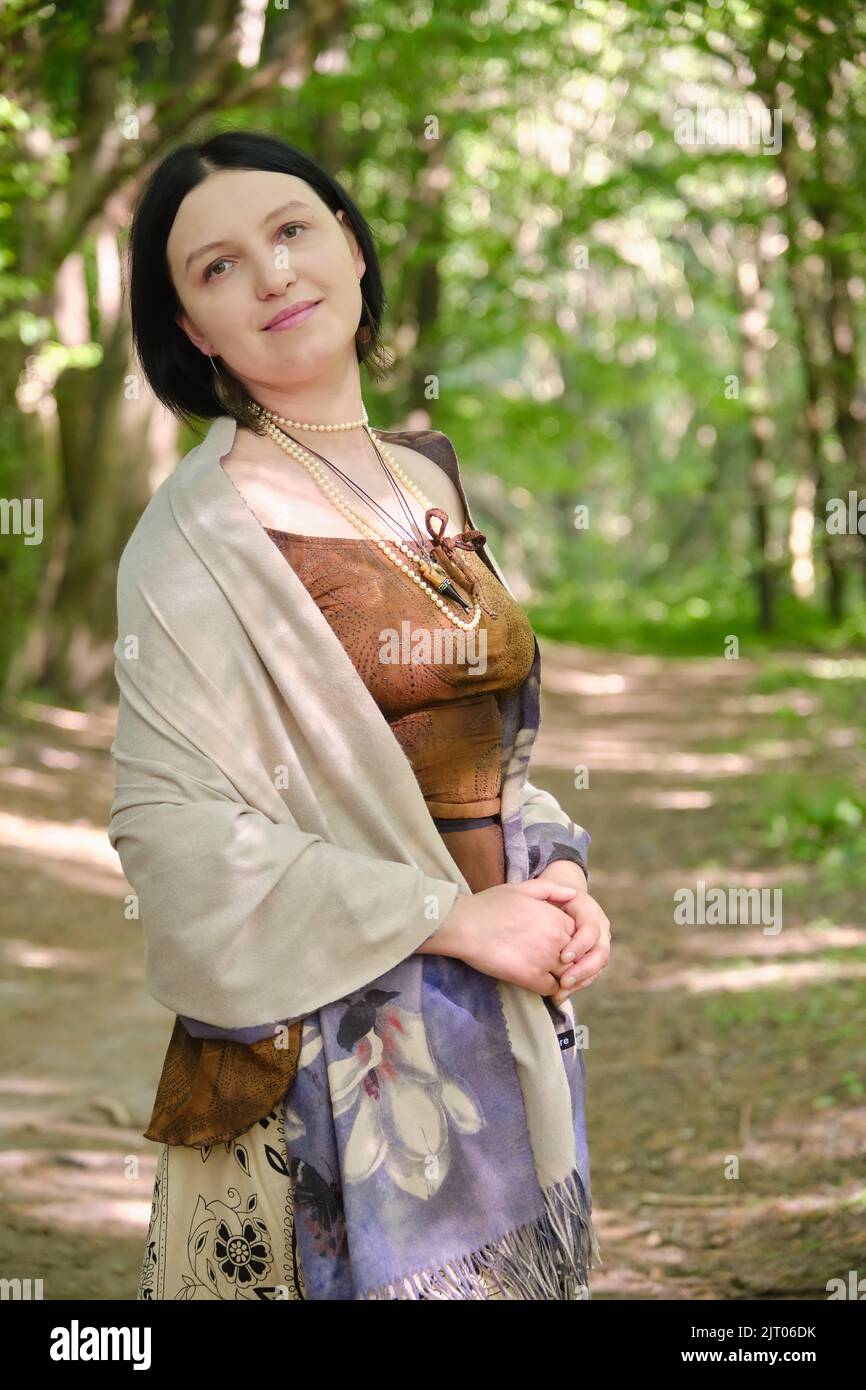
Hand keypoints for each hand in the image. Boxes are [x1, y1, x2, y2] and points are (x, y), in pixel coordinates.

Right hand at [421, 878, 578, 997]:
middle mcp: (556, 938)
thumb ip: (552, 889)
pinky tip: (535, 981)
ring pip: (566, 975)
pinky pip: (551, 989)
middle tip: (549, 960)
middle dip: (566, 960)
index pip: (578, 935)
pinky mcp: (531, 977)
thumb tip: (574, 894)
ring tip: (544, 973)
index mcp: (556, 917)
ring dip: (558, 976)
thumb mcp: (522, 888)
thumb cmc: (489, 905)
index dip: (567, 940)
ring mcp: (545, 959)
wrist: (464, 925)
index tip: (552, 942)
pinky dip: (547, 988)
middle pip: (575, 956)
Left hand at [535, 862, 610, 1006]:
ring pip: (597, 968)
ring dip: (581, 982)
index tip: (563, 957)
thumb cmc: (549, 898)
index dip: (580, 946)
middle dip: (583, 970)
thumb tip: (568, 893)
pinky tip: (560, 994)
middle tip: (564, 981)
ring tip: (561, 992)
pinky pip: (590, 975)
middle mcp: (601, 930)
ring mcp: (599, 945)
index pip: (592, 931)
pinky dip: (577, 985)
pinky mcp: (592, 959)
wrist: (561, 902)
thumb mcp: (548, 889)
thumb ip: (553, 889)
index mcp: (591, 912)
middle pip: (601, 953)